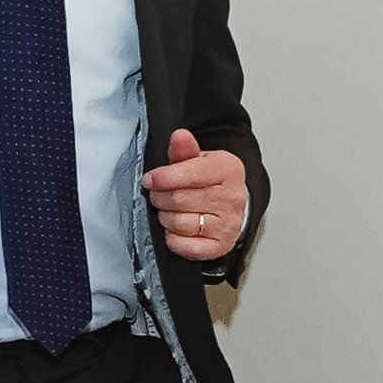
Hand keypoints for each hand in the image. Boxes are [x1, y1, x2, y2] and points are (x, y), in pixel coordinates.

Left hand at [145, 126, 251, 264]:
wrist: (233, 206)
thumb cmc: (212, 183)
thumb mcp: (199, 160)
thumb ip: (185, 150)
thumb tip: (179, 136)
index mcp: (229, 169)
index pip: (191, 173)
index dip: (163, 177)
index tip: (150, 179)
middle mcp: (232, 197)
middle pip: (179, 199)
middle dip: (160, 197)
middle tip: (158, 195)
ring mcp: (228, 223)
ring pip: (179, 223)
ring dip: (165, 218)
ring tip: (168, 210)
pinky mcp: (220, 246)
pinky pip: (185, 246)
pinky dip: (173, 239)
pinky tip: (175, 230)